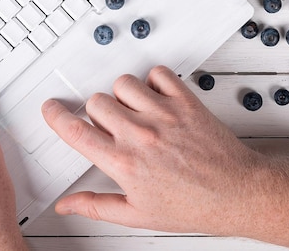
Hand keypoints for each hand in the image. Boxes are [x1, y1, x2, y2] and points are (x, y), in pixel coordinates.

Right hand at [42, 65, 262, 234]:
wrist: (237, 194)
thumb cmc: (193, 206)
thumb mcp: (138, 215)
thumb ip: (96, 205)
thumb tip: (68, 204)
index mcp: (124, 164)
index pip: (76, 131)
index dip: (56, 116)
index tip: (52, 109)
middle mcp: (140, 135)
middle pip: (96, 101)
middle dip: (96, 111)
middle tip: (110, 124)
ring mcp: (164, 115)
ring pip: (123, 83)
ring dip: (123, 95)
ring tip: (135, 111)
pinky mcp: (186, 102)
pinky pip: (158, 73)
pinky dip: (154, 80)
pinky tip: (158, 98)